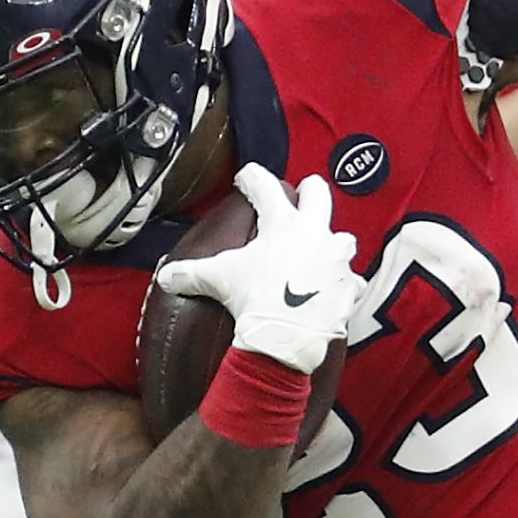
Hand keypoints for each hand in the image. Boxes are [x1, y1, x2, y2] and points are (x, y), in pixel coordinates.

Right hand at [154, 166, 363, 374]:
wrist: (286, 339)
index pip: (264, 185)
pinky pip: (350, 281)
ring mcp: (336, 259)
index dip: (251, 178)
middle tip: (298, 198)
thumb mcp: (218, 280)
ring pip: (343, 237)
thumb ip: (190, 274)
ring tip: (318, 250)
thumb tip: (166, 276)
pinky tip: (332, 290)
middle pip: (319, 193)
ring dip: (331, 242)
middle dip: (308, 191)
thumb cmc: (254, 300)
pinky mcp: (348, 287)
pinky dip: (342, 285)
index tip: (246, 179)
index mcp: (283, 223)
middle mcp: (315, 233)